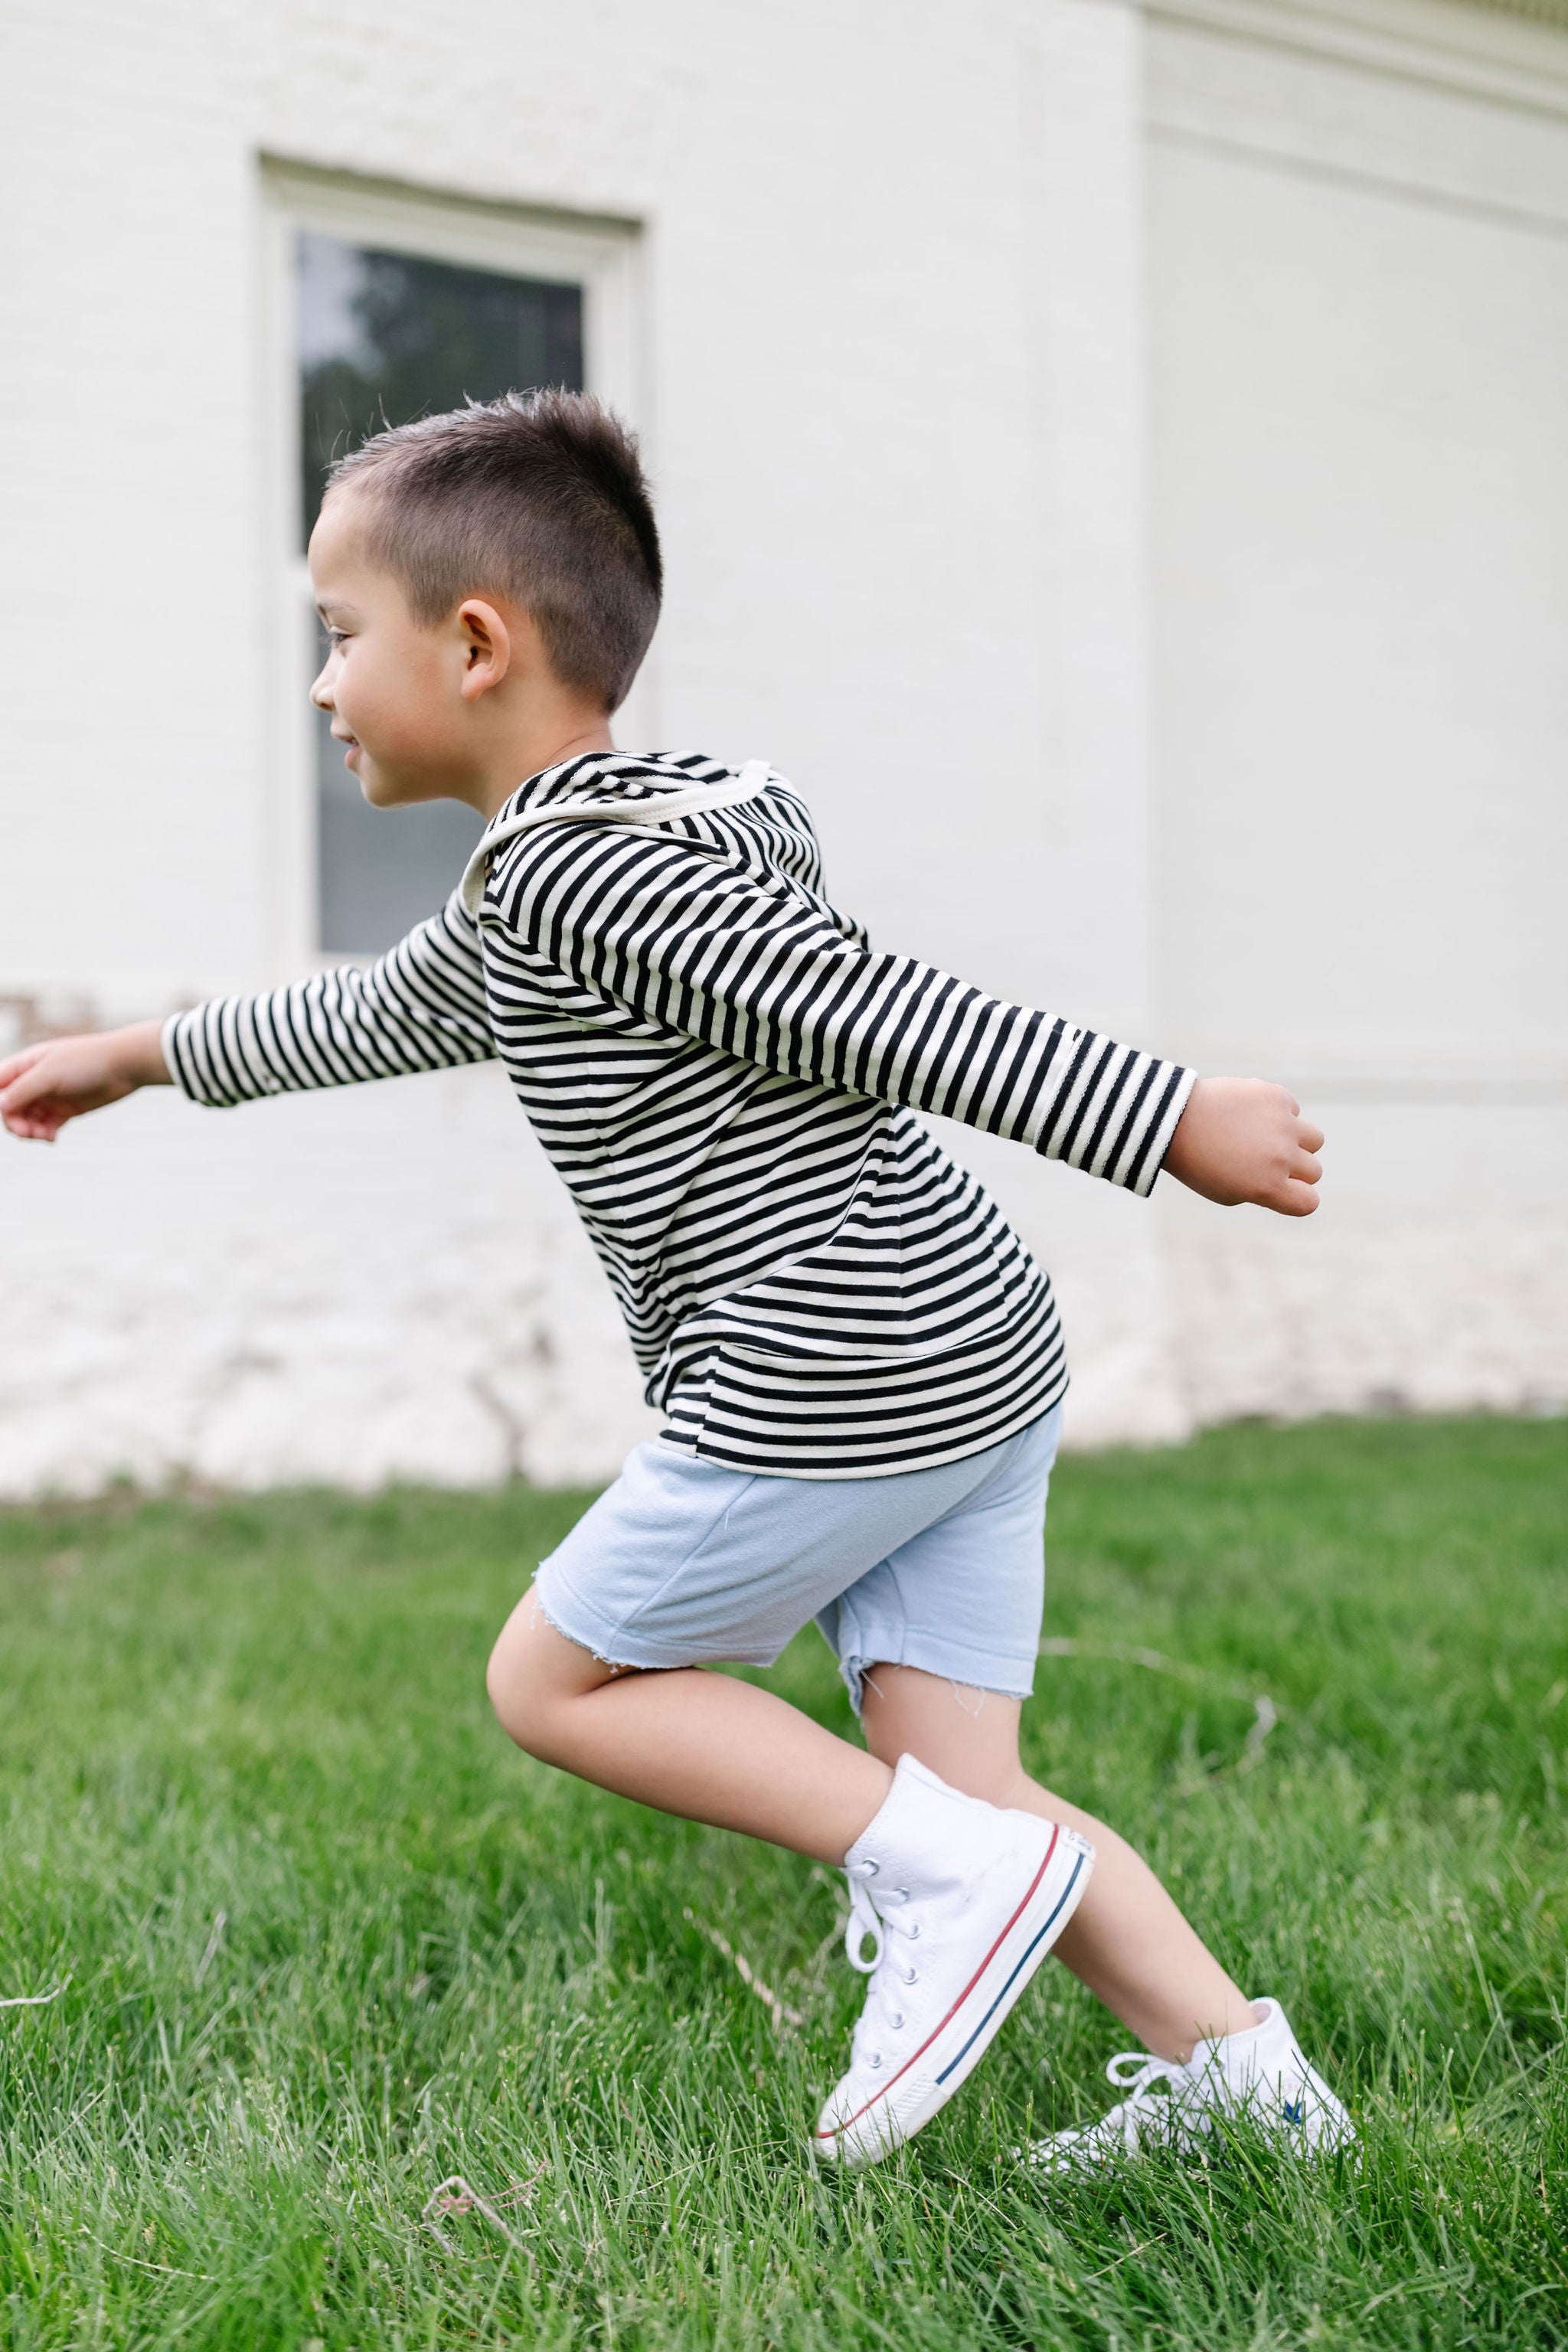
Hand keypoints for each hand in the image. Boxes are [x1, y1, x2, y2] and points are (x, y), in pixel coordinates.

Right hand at [0, 1020, 170, 1142]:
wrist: (125, 1066)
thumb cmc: (86, 1062)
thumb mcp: (49, 1074)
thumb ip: (22, 1090)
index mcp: (25, 1065)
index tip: (8, 1113)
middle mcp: (34, 1081)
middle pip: (10, 1107)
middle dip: (15, 1122)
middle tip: (29, 1133)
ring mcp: (50, 1096)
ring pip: (27, 1120)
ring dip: (30, 1131)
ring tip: (44, 1136)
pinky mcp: (66, 1110)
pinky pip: (46, 1126)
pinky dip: (45, 1134)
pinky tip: (52, 1138)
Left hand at [1162, 1075, 1322, 1216]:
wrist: (1173, 1120)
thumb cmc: (1197, 1162)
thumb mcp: (1226, 1192)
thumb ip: (1264, 1191)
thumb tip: (1290, 1181)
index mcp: (1268, 1187)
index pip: (1309, 1202)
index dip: (1298, 1198)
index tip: (1283, 1190)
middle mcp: (1281, 1157)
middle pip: (1314, 1171)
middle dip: (1295, 1169)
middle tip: (1266, 1160)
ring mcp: (1283, 1125)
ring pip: (1315, 1139)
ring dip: (1298, 1141)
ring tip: (1268, 1137)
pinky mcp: (1278, 1097)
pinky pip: (1294, 1110)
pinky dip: (1280, 1114)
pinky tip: (1252, 1115)